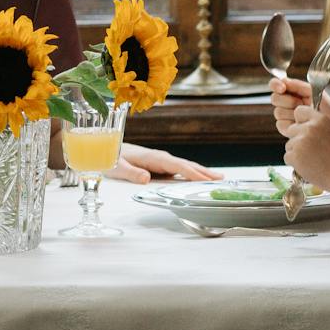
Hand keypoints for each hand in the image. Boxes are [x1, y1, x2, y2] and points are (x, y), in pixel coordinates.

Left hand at [105, 142, 220, 183]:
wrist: (108, 150)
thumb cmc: (112, 158)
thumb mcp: (117, 167)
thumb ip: (131, 172)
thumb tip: (145, 179)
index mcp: (154, 157)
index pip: (178, 166)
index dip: (192, 173)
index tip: (205, 180)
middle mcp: (161, 158)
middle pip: (186, 165)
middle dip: (203, 172)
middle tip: (221, 180)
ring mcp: (162, 162)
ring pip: (185, 167)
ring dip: (201, 172)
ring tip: (218, 178)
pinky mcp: (161, 167)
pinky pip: (180, 171)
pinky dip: (192, 174)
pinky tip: (200, 179)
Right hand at [269, 77, 311, 137]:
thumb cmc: (327, 109)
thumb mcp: (315, 93)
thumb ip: (299, 85)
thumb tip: (284, 80)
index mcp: (293, 91)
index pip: (277, 84)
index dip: (275, 84)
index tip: (282, 88)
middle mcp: (287, 102)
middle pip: (274, 98)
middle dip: (286, 100)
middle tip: (300, 103)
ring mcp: (286, 115)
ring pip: (278, 111)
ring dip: (290, 113)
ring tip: (305, 115)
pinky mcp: (285, 128)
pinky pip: (280, 123)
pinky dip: (290, 123)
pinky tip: (300, 124)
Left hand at [282, 102, 329, 189]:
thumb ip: (321, 122)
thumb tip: (302, 113)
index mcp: (322, 118)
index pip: (299, 111)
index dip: (301, 122)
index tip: (308, 131)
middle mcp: (311, 127)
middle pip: (292, 129)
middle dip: (298, 139)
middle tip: (313, 150)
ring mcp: (302, 141)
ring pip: (290, 144)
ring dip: (298, 152)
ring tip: (314, 159)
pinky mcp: (295, 155)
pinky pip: (288, 157)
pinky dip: (295, 163)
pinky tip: (310, 166)